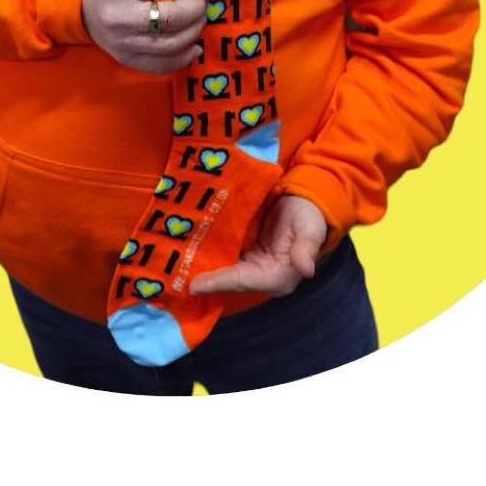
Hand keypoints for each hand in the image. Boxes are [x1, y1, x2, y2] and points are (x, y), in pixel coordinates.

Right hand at [82, 0, 216, 73]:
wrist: (80, 0)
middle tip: (203, 2)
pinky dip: (183, 59)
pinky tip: (194, 47)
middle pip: (171, 18)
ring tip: (199, 19)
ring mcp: (122, 41)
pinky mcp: (125, 58)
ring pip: (170, 44)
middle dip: (197, 9)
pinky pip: (160, 65)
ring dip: (194, 31)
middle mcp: (119, 15)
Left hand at [189, 195, 328, 296]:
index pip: (244, 281)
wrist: (305, 199)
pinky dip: (208, 255)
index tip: (195, 285)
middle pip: (228, 279)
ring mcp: (251, 264)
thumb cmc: (310, 216)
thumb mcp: (310, 228)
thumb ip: (306, 248)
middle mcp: (261, 275)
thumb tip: (307, 269)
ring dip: (202, 269)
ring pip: (223, 269)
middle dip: (205, 280)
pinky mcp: (244, 252)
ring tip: (175, 268)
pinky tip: (188, 251)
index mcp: (278, 276)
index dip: (220, 283)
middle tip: (175, 279)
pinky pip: (223, 256)